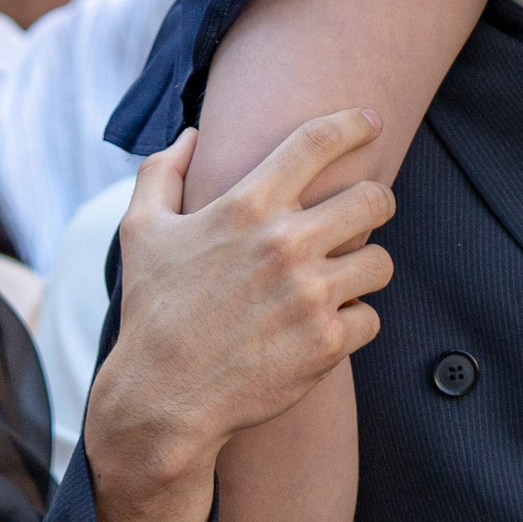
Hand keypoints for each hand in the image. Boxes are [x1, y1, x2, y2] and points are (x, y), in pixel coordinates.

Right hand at [85, 111, 395, 521]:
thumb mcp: (141, 232)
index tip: (371, 121)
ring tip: (343, 278)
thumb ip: (160, 172)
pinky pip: (370, 317)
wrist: (162, 400)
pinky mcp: (327, 343)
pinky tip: (326, 326)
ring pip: (381, 262)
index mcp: (246, 206)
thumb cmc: (152, 311)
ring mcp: (310, 295)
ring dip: (366, 268)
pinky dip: (354, 322)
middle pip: (374, 200)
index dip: (353, 123)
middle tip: (365, 215)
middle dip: (376, 204)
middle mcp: (285, 244)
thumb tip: (192, 135)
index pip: (318, 141)